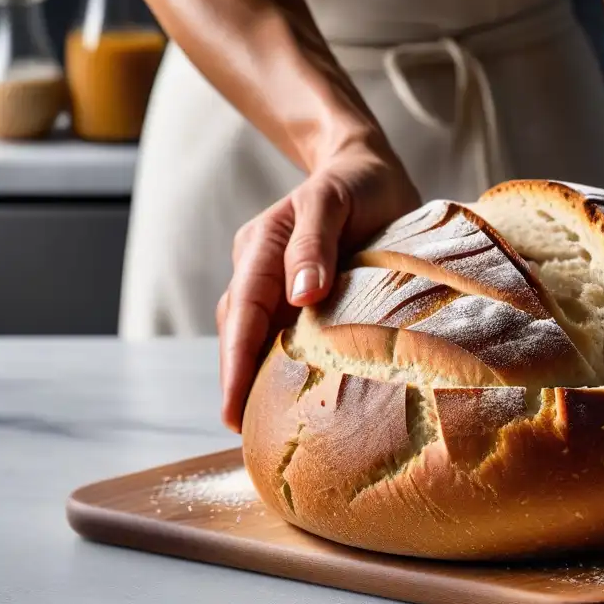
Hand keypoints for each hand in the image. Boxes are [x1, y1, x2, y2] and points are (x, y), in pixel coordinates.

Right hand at [216, 135, 420, 431]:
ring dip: (260, 375)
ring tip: (269, 423)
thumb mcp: (334, 200)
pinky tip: (298, 390)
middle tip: (247, 435)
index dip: (236, 363)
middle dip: (239, 381)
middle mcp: (262, 268)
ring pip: (261, 335)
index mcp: (262, 246)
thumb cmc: (357, 183)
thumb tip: (300, 296)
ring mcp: (279, 282)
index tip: (233, 409)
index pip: (243, 313)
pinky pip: (287, 331)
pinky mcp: (301, 293)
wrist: (369, 169)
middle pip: (242, 332)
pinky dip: (287, 360)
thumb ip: (315, 242)